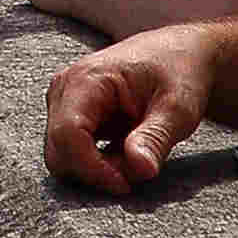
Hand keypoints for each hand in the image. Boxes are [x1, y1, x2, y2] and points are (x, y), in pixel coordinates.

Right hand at [38, 34, 205, 196]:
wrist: (178, 54)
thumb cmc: (179, 73)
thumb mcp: (178, 108)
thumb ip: (155, 138)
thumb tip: (139, 171)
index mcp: (87, 79)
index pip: (68, 134)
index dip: (93, 168)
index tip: (127, 184)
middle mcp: (65, 88)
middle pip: (58, 150)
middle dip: (95, 172)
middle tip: (136, 172)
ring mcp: (64, 100)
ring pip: (61, 154)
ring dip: (97, 169)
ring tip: (135, 160)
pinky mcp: (70, 113)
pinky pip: (70, 150)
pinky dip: (96, 162)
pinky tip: (125, 153)